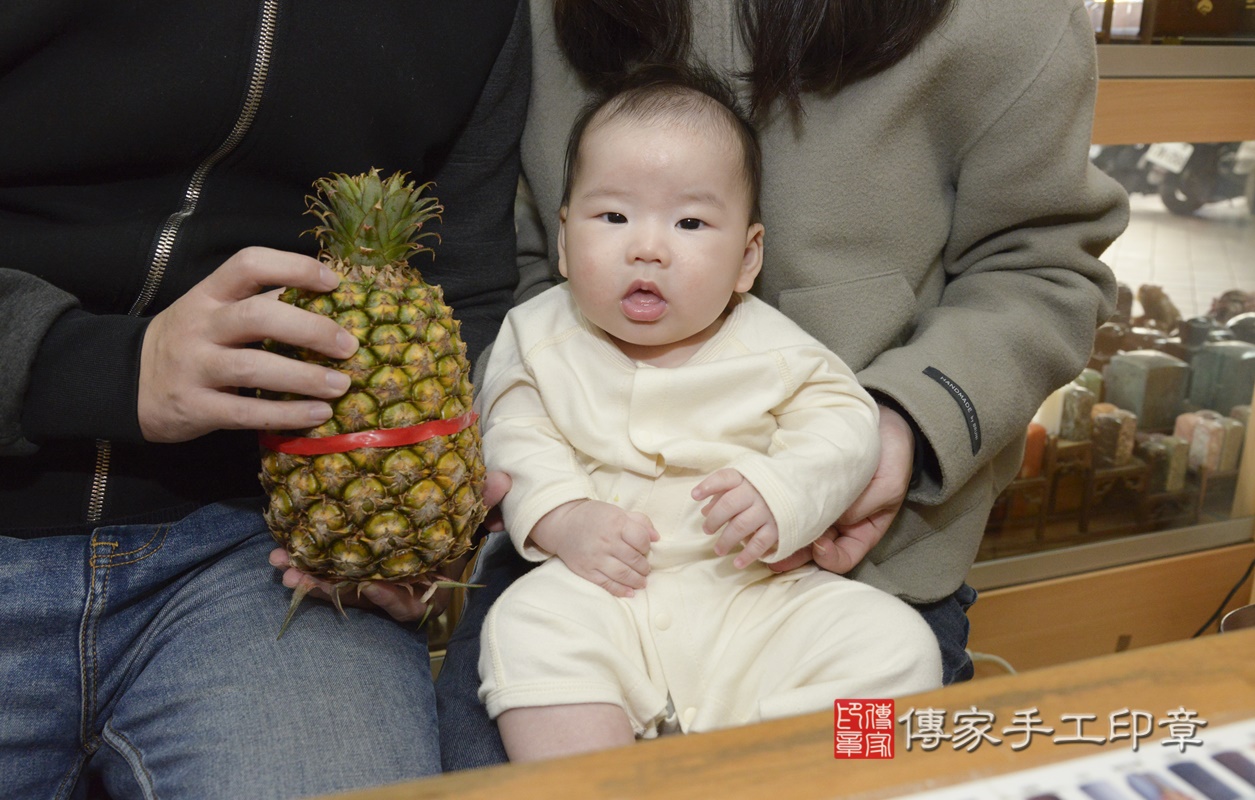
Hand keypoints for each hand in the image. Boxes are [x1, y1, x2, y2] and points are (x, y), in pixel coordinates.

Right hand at [139, 247, 359, 441]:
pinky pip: (246, 411)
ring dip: (305, 377)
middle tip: (348, 345)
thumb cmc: (191, 343)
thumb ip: (258, 304)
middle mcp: (199, 325)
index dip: (294, 267)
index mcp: (208, 294)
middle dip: (311, 329)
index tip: (332, 283)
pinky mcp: (194, 407)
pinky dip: (287, 414)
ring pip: (254, 367)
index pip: (249, 264)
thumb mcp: (213, 312)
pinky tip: (318, 414)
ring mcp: (194, 367)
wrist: (125, 384)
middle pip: (258, 316)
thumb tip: (328, 301)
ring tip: (342, 385)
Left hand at [268, 470, 512, 622]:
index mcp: (423, 585)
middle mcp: (393, 589)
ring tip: (280, 562)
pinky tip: (282, 556)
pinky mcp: (349, 570)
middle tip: (297, 575)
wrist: (435, 525)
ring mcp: (369, 582)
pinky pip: (324, 574)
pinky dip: (304, 567)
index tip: (369, 586)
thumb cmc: (451, 529)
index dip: (388, 598)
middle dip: (327, 588)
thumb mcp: (468, 517)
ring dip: (306, 577)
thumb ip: (483, 502)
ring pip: (334, 586)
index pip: (407, 602)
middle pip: (358, 597)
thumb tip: (505, 478)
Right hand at [530, 499, 658, 597]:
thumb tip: (657, 537)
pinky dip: (620, 590)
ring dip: (636, 580)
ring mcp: (595, 558)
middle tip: (646, 569)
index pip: (641, 539)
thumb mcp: (617, 512)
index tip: (645, 549)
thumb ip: (640, 522)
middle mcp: (606, 541)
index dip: (647, 546)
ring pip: (623, 574)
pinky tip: (630, 592)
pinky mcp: (586, 570)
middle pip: (634, 559)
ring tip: (642, 581)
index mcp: (616, 523)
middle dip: (644, 567)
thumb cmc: (595, 517)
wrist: (563, 525)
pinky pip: (606, 584)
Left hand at [692, 468, 778, 568]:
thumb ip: (723, 494)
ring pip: (741, 525)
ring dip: (726, 540)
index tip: (694, 496)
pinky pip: (760, 542)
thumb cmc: (762, 489)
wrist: (800, 490)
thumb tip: (704, 510)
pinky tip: (737, 563)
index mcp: (746, 478)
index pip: (725, 478)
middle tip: (707, 530)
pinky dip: (748, 554)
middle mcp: (756, 492)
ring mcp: (767, 510)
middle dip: (714, 520)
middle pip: (729, 505)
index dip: (708, 486)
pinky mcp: (778, 526)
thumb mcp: (744, 485)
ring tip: (718, 550)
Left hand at [770, 405, 913, 574]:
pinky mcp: (805, 485)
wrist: (882, 424)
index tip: (819, 544)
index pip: (844, 558)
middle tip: (772, 555)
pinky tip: (763, 507)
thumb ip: (864, 506)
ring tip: (760, 538)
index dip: (829, 558)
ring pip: (797, 529)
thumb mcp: (888, 485)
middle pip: (813, 550)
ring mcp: (820, 505)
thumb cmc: (892, 457)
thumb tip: (836, 519)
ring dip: (778, 536)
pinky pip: (790, 501)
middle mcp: (838, 524)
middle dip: (792, 555)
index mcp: (862, 531)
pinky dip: (776, 508)